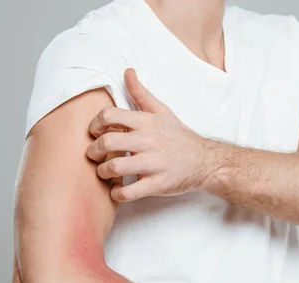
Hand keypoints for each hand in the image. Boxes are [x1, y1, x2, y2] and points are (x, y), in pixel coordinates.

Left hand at [86, 68, 216, 201]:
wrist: (205, 161)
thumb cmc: (179, 137)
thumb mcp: (162, 111)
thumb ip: (140, 93)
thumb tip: (127, 72)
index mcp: (147, 122)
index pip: (109, 115)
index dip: (95, 124)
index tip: (95, 133)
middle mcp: (149, 141)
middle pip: (108, 142)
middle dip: (93, 151)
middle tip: (94, 156)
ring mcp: (154, 163)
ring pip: (115, 167)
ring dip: (103, 172)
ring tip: (105, 173)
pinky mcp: (158, 184)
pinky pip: (129, 192)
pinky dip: (117, 194)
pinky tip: (117, 191)